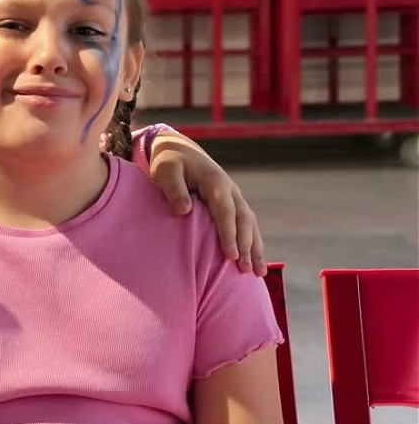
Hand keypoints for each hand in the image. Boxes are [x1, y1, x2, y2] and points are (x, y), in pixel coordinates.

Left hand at [148, 132, 265, 275]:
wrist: (180, 151)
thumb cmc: (170, 163)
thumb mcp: (166, 171)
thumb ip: (174, 189)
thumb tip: (184, 211)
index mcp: (215, 181)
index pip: (225, 211)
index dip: (229, 233)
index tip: (231, 255)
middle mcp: (231, 190)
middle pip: (243, 220)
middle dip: (246, 245)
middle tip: (244, 270)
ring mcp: (235, 197)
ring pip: (250, 224)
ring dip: (255, 248)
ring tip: (258, 273)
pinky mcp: (234, 204)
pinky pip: (248, 225)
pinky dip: (254, 243)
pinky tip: (256, 263)